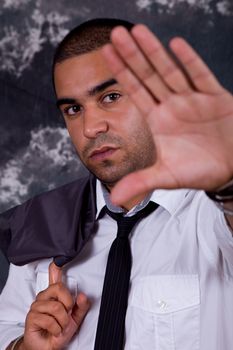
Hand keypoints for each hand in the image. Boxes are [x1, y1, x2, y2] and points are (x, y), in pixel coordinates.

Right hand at [21, 262, 89, 349]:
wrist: (47, 347)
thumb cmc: (59, 330)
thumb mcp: (75, 319)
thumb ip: (81, 307)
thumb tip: (83, 296)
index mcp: (54, 294)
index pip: (54, 276)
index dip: (55, 267)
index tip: (57, 260)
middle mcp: (44, 296)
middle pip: (59, 288)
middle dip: (68, 303)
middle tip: (67, 314)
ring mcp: (36, 306)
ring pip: (56, 307)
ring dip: (63, 322)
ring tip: (60, 327)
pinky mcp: (31, 317)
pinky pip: (49, 320)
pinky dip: (56, 329)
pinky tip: (54, 331)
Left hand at [102, 24, 232, 205]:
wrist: (229, 171)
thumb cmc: (198, 171)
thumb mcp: (166, 177)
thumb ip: (140, 182)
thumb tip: (114, 200)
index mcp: (158, 121)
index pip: (135, 92)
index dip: (121, 73)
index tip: (105, 53)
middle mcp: (172, 106)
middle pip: (148, 76)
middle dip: (132, 55)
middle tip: (115, 33)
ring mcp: (193, 100)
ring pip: (170, 71)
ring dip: (154, 52)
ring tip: (137, 31)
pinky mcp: (215, 98)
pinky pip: (201, 76)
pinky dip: (190, 61)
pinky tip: (176, 45)